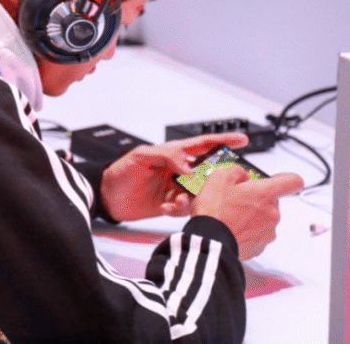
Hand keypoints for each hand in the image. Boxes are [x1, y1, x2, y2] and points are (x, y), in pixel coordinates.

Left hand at [100, 132, 249, 221]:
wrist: (107, 198)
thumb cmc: (119, 173)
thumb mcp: (139, 157)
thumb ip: (165, 155)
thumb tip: (188, 165)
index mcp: (172, 153)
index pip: (202, 144)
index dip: (223, 141)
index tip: (243, 140)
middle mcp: (178, 170)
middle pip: (207, 171)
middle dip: (213, 179)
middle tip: (213, 185)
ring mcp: (176, 188)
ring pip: (199, 192)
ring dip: (192, 197)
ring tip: (175, 200)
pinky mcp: (172, 204)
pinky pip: (186, 208)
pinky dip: (179, 209)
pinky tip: (165, 207)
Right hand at [193, 166, 303, 259]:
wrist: (210, 241)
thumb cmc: (215, 212)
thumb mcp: (219, 179)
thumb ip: (236, 172)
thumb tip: (242, 175)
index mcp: (265, 194)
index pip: (293, 181)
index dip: (286, 179)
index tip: (277, 180)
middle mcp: (272, 213)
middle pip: (272, 201)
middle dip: (256, 200)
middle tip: (235, 201)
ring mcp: (268, 232)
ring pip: (264, 219)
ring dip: (251, 217)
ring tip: (230, 217)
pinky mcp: (260, 246)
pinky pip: (257, 234)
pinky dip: (246, 231)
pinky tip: (231, 229)